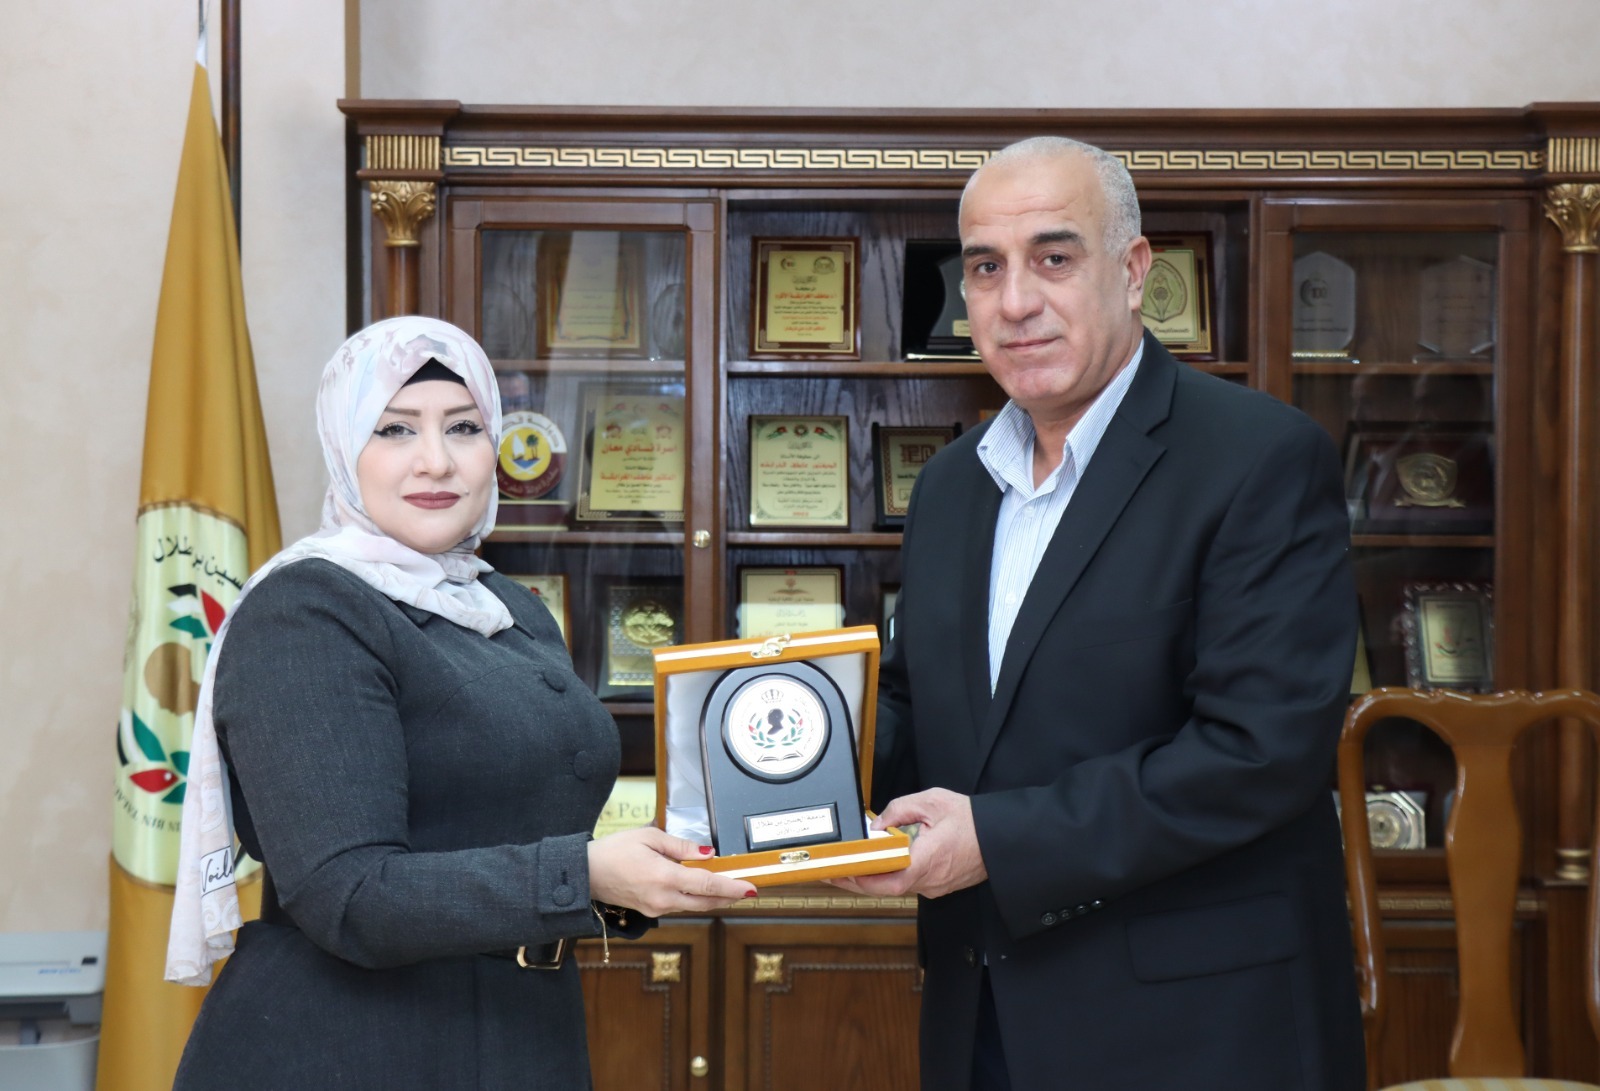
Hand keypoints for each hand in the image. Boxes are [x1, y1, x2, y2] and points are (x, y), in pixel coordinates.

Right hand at [588, 827, 755, 915]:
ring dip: (712, 897)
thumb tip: (708, 853)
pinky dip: (694, 897)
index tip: (751, 888)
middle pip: (706, 901)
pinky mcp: (650, 911)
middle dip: (729, 896)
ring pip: (694, 905)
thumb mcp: (649, 837)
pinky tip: (700, 888)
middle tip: (747, 889)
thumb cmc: (615, 850)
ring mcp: (656, 908)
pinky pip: (680, 905)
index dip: (732, 887)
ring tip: (728, 886)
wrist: (586, 874)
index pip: (707, 884)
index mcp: (664, 878)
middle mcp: (662, 898)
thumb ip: (681, 846)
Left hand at [829, 788, 986, 898]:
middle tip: (834, 872)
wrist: (1001, 837)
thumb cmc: (972, 820)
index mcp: (927, 860)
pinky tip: (880, 866)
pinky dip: (892, 876)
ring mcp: (936, 886)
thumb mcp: (931, 801)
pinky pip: (910, 883)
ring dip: (874, 879)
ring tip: (851, 867)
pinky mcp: (940, 885)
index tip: (839, 872)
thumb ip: (898, 809)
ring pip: (897, 887)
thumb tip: (877, 824)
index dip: (859, 879)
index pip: (886, 880)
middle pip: (886, 888)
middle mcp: (930, 880)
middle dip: (857, 881)